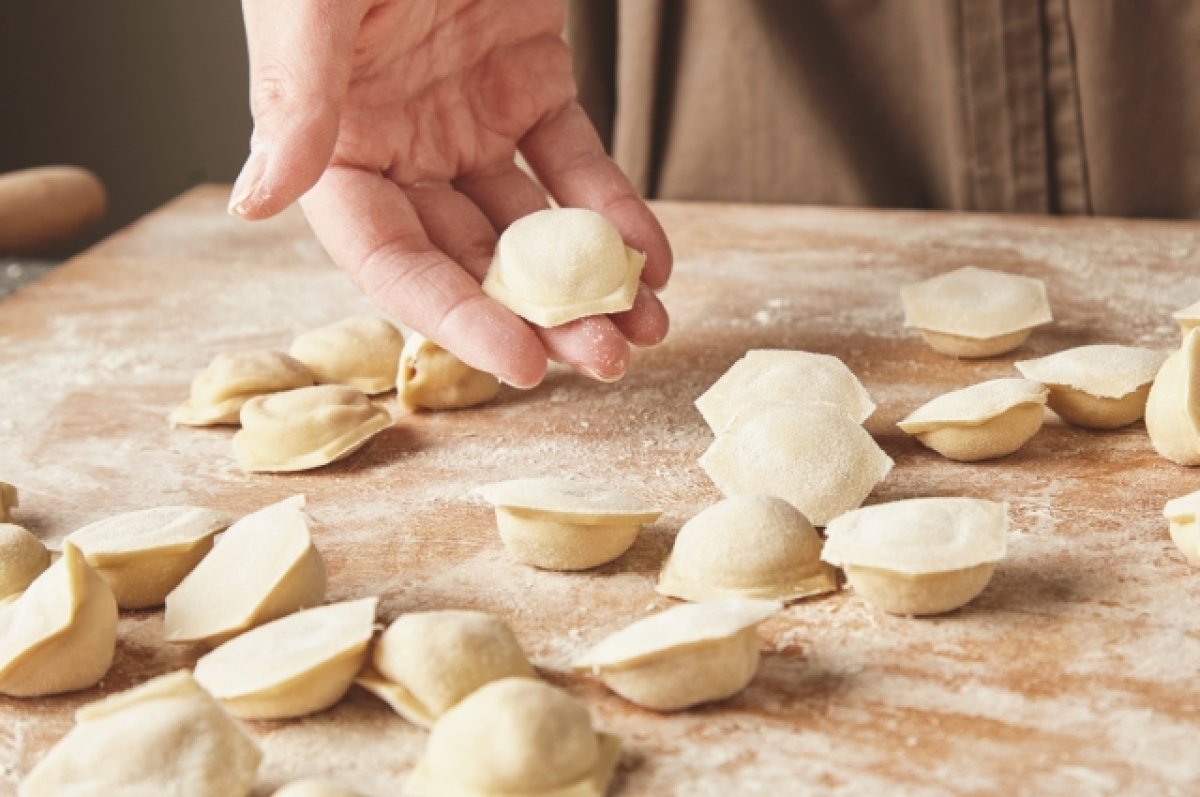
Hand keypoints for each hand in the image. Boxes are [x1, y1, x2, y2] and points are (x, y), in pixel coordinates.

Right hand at [231, 0, 670, 386]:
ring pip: (529, 222)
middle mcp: (397, 140)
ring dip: (587, 279)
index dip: (453, 317)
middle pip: (469, 254)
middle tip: (606, 359)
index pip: (388, 256)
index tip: (522, 365)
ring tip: (643, 328)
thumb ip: (294, 98)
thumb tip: (254, 201)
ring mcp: (465, 113)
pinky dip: (614, 210)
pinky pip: (576, 160)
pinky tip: (651, 258)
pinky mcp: (529, 77)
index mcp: (331, 136)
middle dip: (539, 314)